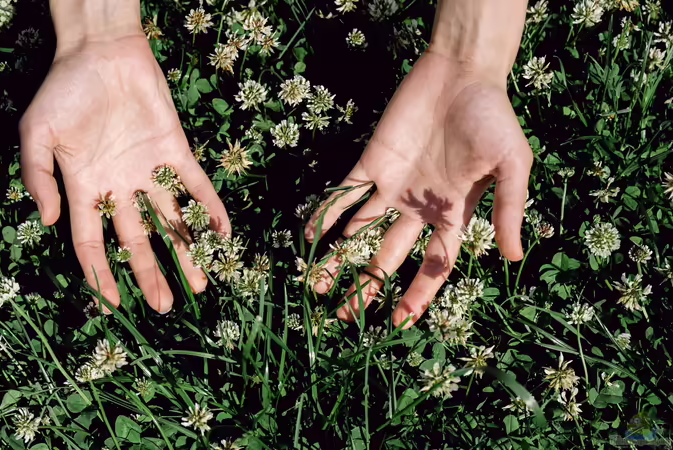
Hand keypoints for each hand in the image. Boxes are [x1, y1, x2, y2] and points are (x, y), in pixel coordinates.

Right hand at [20, 34, 229, 313]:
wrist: (102, 50)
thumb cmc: (64, 90)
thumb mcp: (37, 134)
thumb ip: (38, 178)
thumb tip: (46, 222)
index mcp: (85, 188)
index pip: (92, 243)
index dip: (101, 274)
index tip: (113, 304)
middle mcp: (120, 187)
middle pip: (138, 241)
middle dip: (151, 273)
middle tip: (166, 306)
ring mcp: (150, 170)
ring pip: (171, 220)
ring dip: (187, 251)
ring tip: (201, 284)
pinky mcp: (176, 150)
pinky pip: (197, 184)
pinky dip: (210, 208)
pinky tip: (223, 233)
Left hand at [305, 51, 532, 326]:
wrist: (461, 73)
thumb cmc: (493, 118)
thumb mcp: (511, 166)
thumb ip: (508, 211)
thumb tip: (513, 259)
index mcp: (452, 215)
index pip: (432, 266)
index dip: (417, 295)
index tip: (399, 321)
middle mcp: (418, 209)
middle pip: (387, 257)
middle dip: (366, 287)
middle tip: (343, 317)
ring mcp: (392, 187)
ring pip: (359, 232)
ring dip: (338, 258)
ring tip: (315, 286)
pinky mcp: (371, 162)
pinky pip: (344, 193)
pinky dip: (326, 213)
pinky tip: (308, 236)